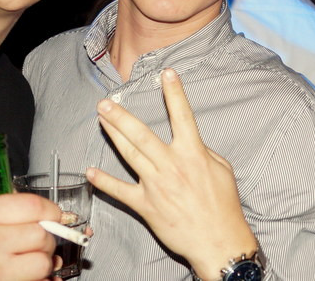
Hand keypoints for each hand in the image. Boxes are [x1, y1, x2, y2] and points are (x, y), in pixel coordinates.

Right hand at [0, 192, 61, 280]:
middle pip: (43, 234)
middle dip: (46, 238)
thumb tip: (27, 202)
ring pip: (43, 262)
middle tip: (36, 242)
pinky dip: (36, 280)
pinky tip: (23, 276)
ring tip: (28, 261)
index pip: (34, 206)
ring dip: (42, 263)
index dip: (51, 211)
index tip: (54, 216)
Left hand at [86, 68, 257, 279]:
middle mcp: (171, 165)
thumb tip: (189, 142)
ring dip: (112, 135)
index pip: (182, 116)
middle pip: (141, 134)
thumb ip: (204, 151)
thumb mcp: (222, 169)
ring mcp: (155, 185)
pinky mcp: (145, 205)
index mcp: (193, 153)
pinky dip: (103, 181)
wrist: (218, 240)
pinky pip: (119, 191)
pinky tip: (90, 171)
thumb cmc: (223, 205)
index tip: (166, 73)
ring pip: (128, 154)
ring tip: (101, 119)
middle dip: (121, 116)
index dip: (175, 92)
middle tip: (106, 102)